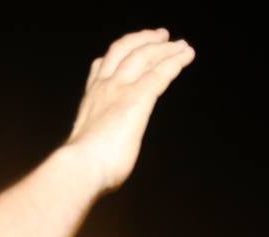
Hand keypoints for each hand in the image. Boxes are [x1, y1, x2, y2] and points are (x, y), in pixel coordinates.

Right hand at [64, 29, 195, 193]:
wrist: (82, 167)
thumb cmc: (86, 167)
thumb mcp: (90, 147)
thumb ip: (98, 141)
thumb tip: (100, 153)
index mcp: (91, 99)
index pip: (102, 68)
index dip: (116, 55)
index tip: (127, 50)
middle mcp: (103, 88)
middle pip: (124, 52)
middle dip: (143, 41)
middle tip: (161, 36)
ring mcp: (120, 90)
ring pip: (144, 56)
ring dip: (164, 47)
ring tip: (180, 44)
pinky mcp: (138, 99)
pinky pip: (160, 73)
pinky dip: (175, 61)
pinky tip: (186, 55)